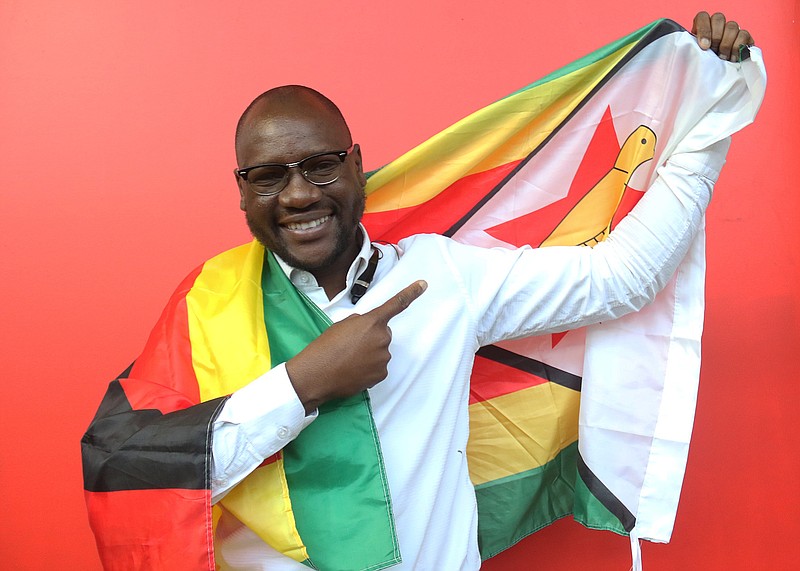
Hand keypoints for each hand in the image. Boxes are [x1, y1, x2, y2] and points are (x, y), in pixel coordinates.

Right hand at [286, 280, 426, 412]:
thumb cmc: (326, 346)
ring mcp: (383, 358)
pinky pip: (378, 367)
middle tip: (351, 345)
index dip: (411, 293)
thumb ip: (360, 322)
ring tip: (348, 359)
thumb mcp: (342, 325)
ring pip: (380, 352)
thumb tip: (367, 329)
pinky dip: (368, 369)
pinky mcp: (381, 374)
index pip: (396, 304)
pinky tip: (352, 370)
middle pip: (383, 334)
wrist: (317, 374)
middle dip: (371, 338)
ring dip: (369, 354)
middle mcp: (382, 338)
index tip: (423, 285)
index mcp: (372, 322)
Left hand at [692, 11, 753, 61]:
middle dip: (716, 37)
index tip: (704, 46)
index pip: (702, 17)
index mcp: (703, 27)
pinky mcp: (744, 36)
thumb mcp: (696, 57)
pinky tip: (733, 58)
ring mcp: (732, 29)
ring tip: (723, 58)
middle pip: (718, 18)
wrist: (720, 75)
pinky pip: (743, 34)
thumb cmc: (705, 65)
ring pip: (731, 26)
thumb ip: (694, 50)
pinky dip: (737, 47)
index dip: (704, 30)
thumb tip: (695, 49)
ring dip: (726, 44)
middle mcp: (718, 24)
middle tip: (714, 52)